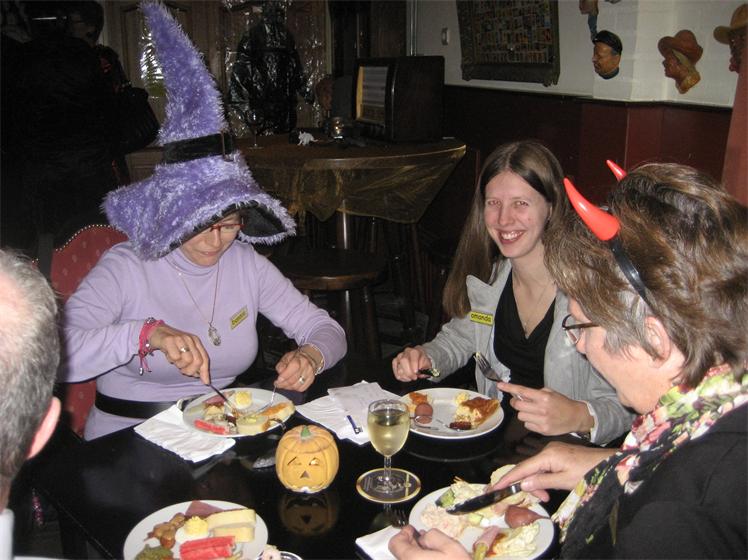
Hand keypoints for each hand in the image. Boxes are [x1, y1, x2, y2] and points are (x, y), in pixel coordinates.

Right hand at [148, 324, 210, 383]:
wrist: (156, 332)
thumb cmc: (171, 346)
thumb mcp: (184, 354)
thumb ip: (193, 363)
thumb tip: (201, 377)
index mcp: (196, 342)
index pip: (205, 359)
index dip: (205, 372)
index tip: (205, 382)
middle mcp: (191, 339)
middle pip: (198, 361)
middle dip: (190, 370)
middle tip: (181, 369)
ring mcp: (181, 339)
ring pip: (187, 360)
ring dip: (179, 365)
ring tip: (174, 360)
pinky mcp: (170, 340)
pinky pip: (175, 356)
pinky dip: (171, 359)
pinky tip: (168, 354)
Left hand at [274, 347, 318, 390]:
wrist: (309, 357)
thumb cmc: (296, 357)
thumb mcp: (287, 357)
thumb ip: (282, 364)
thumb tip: (280, 372)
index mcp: (300, 359)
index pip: (293, 367)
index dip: (284, 375)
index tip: (278, 379)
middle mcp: (306, 367)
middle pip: (294, 379)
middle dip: (283, 384)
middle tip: (277, 384)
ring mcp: (310, 374)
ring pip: (297, 386)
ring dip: (287, 387)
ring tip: (283, 384)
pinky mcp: (311, 380)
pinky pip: (301, 388)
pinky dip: (294, 389)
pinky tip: (290, 385)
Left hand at [389, 525, 469, 559]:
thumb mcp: (449, 546)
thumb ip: (432, 535)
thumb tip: (423, 537)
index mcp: (412, 559)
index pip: (395, 543)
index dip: (403, 533)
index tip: (412, 529)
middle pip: (401, 553)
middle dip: (410, 543)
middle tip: (421, 537)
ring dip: (416, 553)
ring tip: (429, 549)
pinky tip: (433, 559)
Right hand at [392, 346, 432, 381]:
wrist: (419, 358)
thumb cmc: (422, 361)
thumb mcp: (427, 365)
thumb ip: (425, 370)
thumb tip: (421, 375)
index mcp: (415, 351)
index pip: (412, 356)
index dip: (414, 365)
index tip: (416, 372)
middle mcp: (406, 353)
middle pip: (403, 361)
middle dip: (409, 372)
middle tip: (414, 377)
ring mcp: (399, 357)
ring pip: (399, 368)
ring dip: (405, 376)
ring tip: (411, 377)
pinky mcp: (395, 361)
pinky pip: (395, 371)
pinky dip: (400, 376)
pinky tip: (406, 377)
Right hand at [489, 441, 615, 499]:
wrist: (607, 462)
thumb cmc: (588, 471)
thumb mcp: (565, 481)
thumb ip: (543, 482)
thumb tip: (522, 484)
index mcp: (547, 455)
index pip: (522, 468)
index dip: (508, 478)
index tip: (495, 487)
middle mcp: (547, 450)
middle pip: (528, 468)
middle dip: (528, 485)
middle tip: (541, 499)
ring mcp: (552, 451)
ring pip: (536, 468)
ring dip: (538, 483)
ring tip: (547, 496)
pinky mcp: (558, 454)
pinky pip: (544, 466)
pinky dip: (543, 478)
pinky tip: (549, 487)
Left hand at [497, 382, 592, 435]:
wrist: (575, 417)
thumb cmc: (561, 403)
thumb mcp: (550, 393)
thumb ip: (535, 393)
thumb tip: (519, 394)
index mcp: (543, 397)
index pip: (522, 391)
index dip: (509, 388)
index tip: (500, 385)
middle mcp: (542, 409)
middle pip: (518, 405)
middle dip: (516, 402)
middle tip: (519, 401)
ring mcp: (542, 420)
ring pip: (521, 416)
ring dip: (523, 413)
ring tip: (533, 412)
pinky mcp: (542, 430)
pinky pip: (527, 425)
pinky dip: (529, 421)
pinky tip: (538, 419)